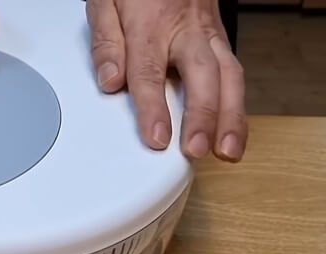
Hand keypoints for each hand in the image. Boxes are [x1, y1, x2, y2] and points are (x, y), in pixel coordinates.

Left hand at [87, 0, 247, 161]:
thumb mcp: (105, 1)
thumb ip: (106, 42)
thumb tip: (109, 81)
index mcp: (151, 23)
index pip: (150, 72)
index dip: (153, 108)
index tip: (157, 137)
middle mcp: (186, 30)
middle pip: (201, 75)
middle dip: (202, 116)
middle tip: (195, 149)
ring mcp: (207, 34)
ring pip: (228, 75)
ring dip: (230, 117)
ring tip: (227, 151)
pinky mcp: (218, 39)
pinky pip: (233, 72)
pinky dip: (236, 104)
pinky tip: (232, 130)